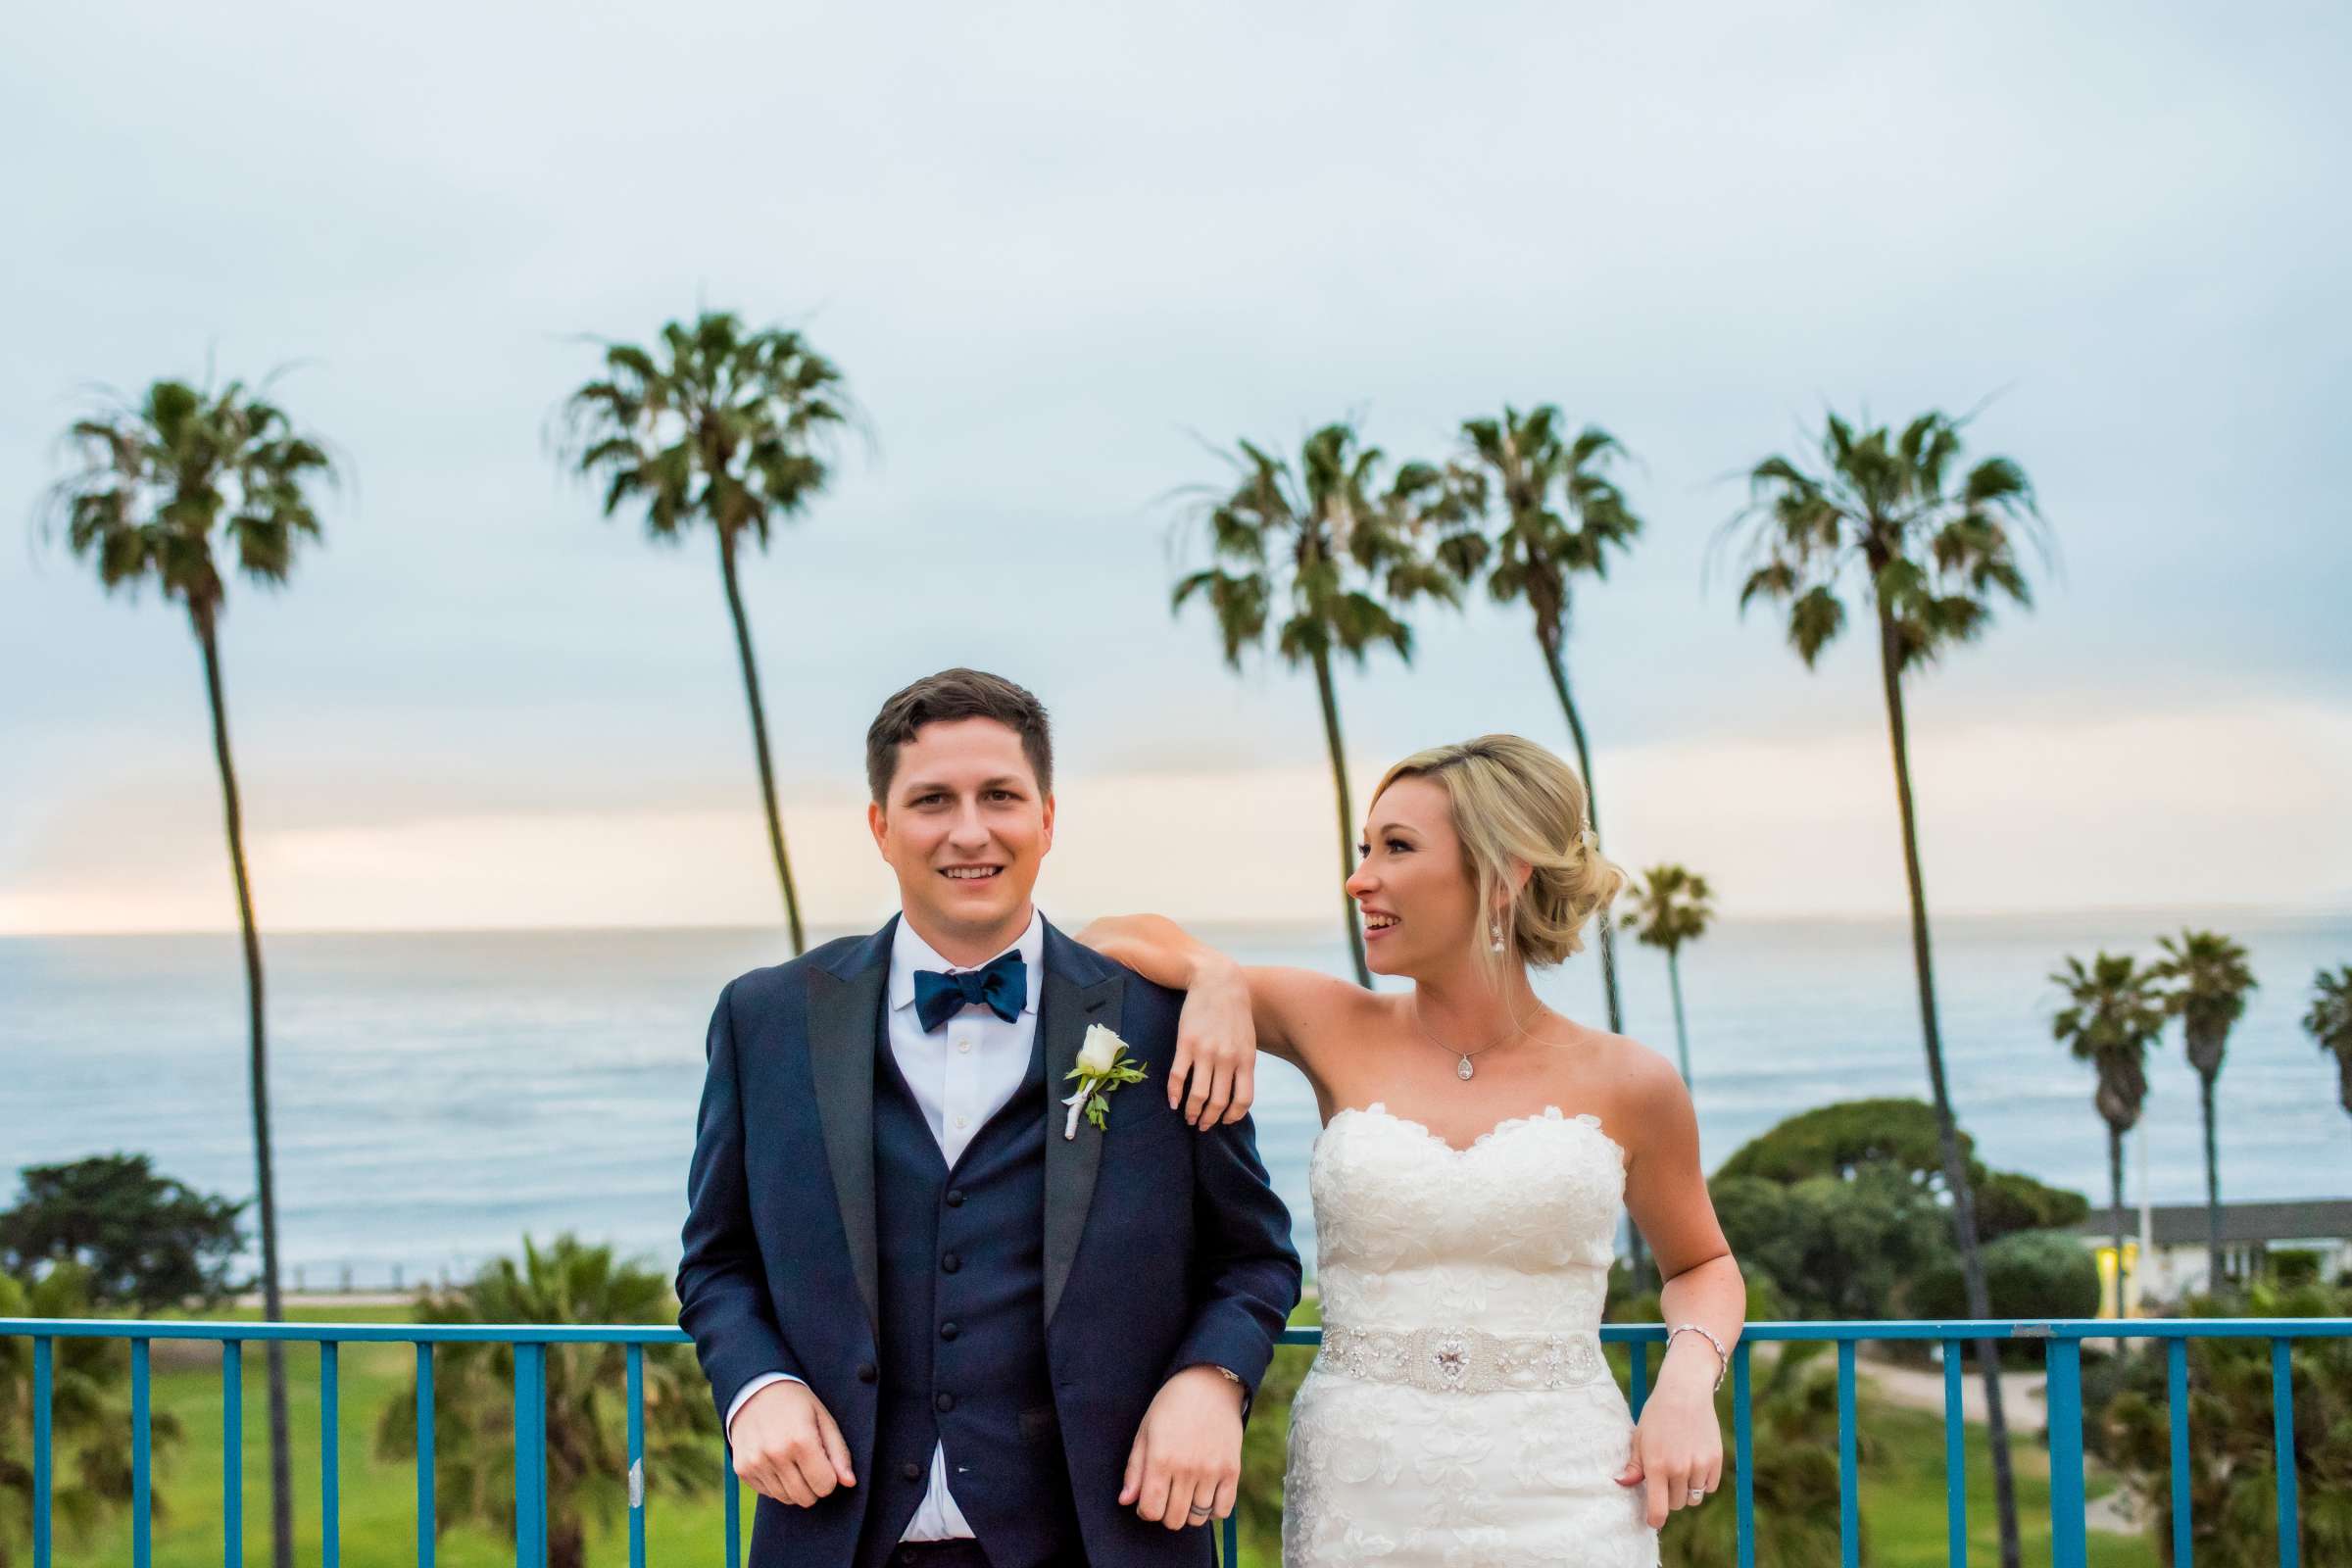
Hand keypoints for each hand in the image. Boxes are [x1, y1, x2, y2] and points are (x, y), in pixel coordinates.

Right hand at [730, 1380, 854, 1507]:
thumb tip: (850, 1483)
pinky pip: (768, 1493)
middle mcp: (775, 1454)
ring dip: (794, 1486)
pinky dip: (776, 1484)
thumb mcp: (824, 1420)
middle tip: (811, 1464)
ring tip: (793, 1461)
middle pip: (806, 1498)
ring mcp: (755, 1462)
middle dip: (814, 1486)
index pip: (825, 1486)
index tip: (825, 1464)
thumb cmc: (797, 1405)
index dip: (830, 1478)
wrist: (755, 1390)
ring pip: (786, 1499)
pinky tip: (776, 1461)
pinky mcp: (742, 1469)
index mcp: (801, 1440)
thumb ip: (839, 1453)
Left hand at [1118, 1365, 1243, 1529]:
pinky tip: (1205, 1494)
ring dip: (1189, 1511)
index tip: (1149, 1499)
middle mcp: (1187, 1468)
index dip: (1146, 1510)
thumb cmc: (1171, 1406)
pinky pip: (1223, 1510)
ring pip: (1197, 1517)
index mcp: (1161, 1459)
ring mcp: (1212, 1471)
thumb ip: (1135, 1469)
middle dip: (1166, 1513)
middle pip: (1174, 1519)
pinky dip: (1213, 1510)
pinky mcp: (1232, 1470)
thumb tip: (1125, 1501)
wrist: (1209, 1383)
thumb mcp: (1146, 1431)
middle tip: (1168, 1494)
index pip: (1151, 1510)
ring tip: (1186, 1492)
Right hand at [1166, 956, 1255, 1127]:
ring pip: (1198, 1095)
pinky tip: (1172, 1101)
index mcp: (1246, 1059)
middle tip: (1202, 1125)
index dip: (1233, 1116)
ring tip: (1188, 1116)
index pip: (1243, 1100)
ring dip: (1192, 1112)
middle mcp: (1227, 1059)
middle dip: (1209, 1119)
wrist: (1218, 980)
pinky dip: (1174, 1094)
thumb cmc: (1234, 1012)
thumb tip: (1236, 1091)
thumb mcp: (1247, 1039)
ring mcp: (1206, 1052)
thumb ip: (1242, 1063)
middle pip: (1219, 1102)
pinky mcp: (1186, 1044)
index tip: (1224, 1121)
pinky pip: (1178, 1076)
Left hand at [1612, 1377, 1722, 1528]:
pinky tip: (1695, 1463)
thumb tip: (1623, 1484)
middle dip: (1669, 1496)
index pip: (1659, 1509)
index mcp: (1656, 1465)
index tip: (1653, 1520)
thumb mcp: (1639, 1437)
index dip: (1655, 1520)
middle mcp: (1679, 1469)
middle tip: (1666, 1477)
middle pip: (1676, 1504)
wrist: (1684, 1391)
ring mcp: (1699, 1465)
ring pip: (1694, 1497)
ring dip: (1686, 1490)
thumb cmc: (1657, 1415)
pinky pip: (1709, 1487)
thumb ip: (1634, 1465)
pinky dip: (1703, 1482)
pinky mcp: (1715, 1460)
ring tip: (1680, 1468)